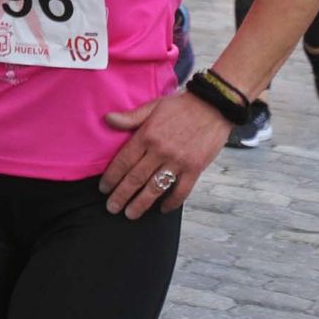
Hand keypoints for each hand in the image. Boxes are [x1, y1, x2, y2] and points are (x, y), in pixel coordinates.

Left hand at [98, 93, 230, 218]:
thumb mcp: (154, 106)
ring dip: (141, 204)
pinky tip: (163, 209)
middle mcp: (160, 150)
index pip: (124, 161)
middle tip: (112, 208)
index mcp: (147, 135)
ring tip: (130, 214)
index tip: (104, 189)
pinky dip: (171, 203)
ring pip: (155, 188)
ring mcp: (178, 161)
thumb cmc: (182, 104)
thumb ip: (131, 117)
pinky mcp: (194, 168)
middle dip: (121, 196)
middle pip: (136, 178)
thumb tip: (108, 119)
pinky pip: (181, 191)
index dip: (112, 177)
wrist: (214, 104)